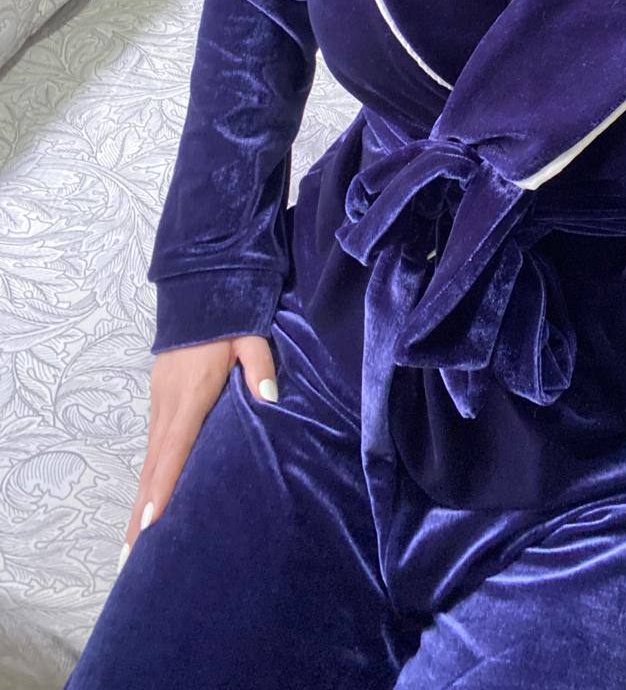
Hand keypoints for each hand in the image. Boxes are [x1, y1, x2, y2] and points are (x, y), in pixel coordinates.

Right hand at [117, 334, 277, 572]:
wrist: (197, 292)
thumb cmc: (227, 318)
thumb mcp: (249, 336)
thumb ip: (260, 366)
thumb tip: (269, 397)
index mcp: (190, 394)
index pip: (174, 449)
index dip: (162, 488)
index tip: (149, 525)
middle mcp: (167, 405)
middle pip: (152, 467)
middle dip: (141, 512)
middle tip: (130, 557)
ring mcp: (159, 403)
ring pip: (150, 460)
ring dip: (142, 498)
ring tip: (136, 540)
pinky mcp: (160, 399)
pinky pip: (154, 446)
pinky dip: (150, 476)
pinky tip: (150, 498)